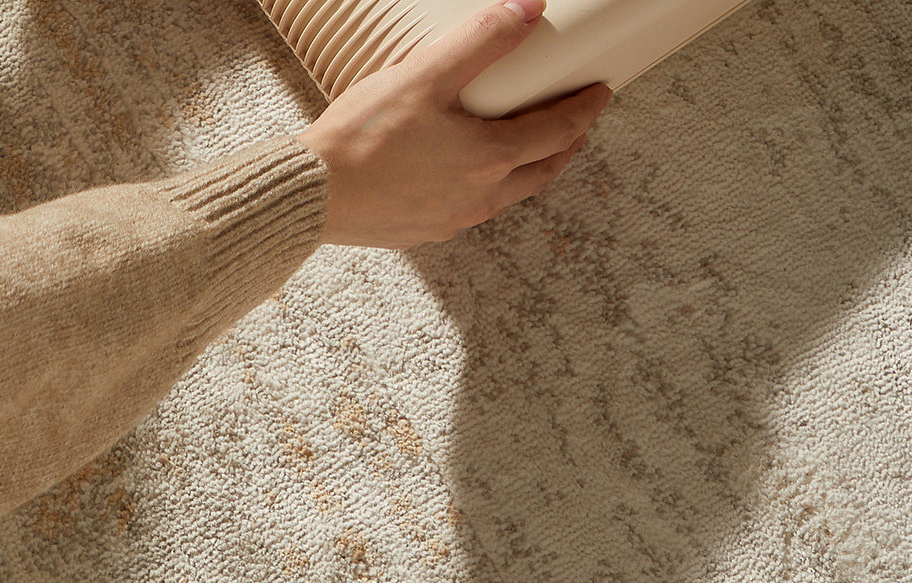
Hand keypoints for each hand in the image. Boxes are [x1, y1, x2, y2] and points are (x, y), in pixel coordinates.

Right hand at [295, 0, 612, 249]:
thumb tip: (528, 7)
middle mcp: (480, 197)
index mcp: (489, 158)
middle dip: (565, 146)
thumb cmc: (362, 138)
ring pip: (508, 196)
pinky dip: (487, 191)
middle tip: (577, 128)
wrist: (312, 195)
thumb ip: (480, 41)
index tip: (599, 95)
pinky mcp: (423, 231)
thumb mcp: (424, 76)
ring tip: (530, 153)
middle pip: (541, 171)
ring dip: (529, 172)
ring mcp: (452, 219)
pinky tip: (469, 180)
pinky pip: (470, 210)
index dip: (583, 110)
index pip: (556, 131)